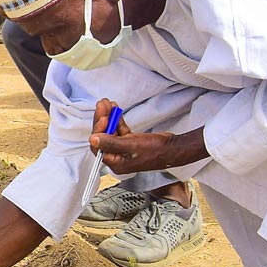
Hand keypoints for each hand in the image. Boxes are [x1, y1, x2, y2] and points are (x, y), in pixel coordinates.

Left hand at [87, 99, 207, 173]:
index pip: (98, 146)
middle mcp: (117, 157)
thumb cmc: (155, 151)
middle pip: (103, 137)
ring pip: (110, 131)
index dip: (98, 130)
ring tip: (108, 103)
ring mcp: (123, 149)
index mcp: (115, 162)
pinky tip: (115, 109)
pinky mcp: (130, 142)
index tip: (103, 117)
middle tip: (103, 104)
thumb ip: (110, 143)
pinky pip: (119, 130)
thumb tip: (93, 140)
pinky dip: (116, 120)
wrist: (173, 148)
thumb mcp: (130, 145)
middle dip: (102, 119)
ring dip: (108, 117)